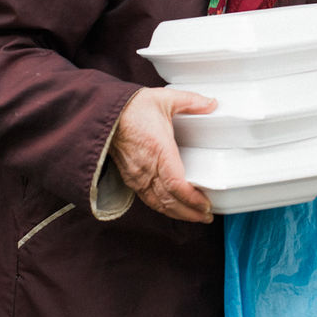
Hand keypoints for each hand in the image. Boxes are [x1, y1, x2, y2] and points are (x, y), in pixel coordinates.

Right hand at [109, 87, 217, 222]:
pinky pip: (148, 199)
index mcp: (159, 150)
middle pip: (169, 200)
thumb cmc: (132, 107)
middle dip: (190, 212)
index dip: (192, 199)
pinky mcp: (130, 178)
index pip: (176, 185)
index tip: (206, 205)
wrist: (104, 113)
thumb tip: (212, 103)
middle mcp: (147, 168)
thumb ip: (191, 101)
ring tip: (194, 216)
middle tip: (207, 216)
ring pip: (158, 203)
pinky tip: (172, 209)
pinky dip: (162, 207)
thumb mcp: (165, 99)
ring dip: (177, 213)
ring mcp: (137, 175)